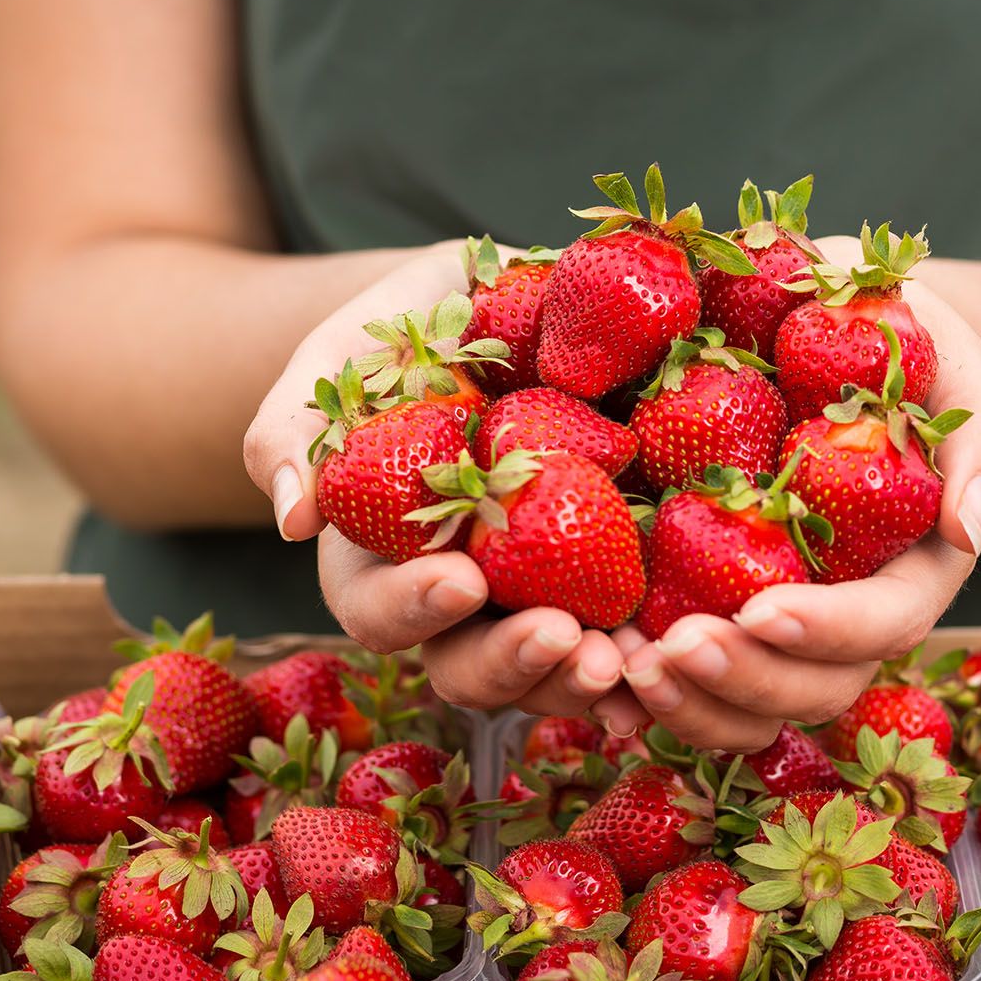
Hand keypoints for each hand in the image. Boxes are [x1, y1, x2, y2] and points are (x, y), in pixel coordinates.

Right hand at [242, 242, 626, 716]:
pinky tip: (688, 652)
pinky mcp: (615, 573)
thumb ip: (302, 423)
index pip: (381, 610)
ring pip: (553, 672)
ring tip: (631, 661)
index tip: (464, 577)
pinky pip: (631, 633)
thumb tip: (292, 516)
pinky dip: (655, 655)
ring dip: (587, 681)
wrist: (514, 299)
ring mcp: (541, 593)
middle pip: (469, 667)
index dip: (416, 608)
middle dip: (513, 663)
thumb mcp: (348, 350)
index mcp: (382, 557)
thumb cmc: (413, 325)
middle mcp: (463, 596)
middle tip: (563, 637)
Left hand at [591, 266, 980, 751]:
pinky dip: (642, 688)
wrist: (831, 328)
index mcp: (911, 568)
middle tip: (669, 651)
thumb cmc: (905, 342)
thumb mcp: (957, 370)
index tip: (761, 609)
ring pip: (747, 706)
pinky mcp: (712, 601)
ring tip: (623, 669)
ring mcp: (776, 619)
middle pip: (810, 687)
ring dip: (687, 705)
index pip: (883, 624)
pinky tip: (595, 667)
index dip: (826, 630)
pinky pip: (688, 676)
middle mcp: (843, 613)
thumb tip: (970, 526)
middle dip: (744, 680)